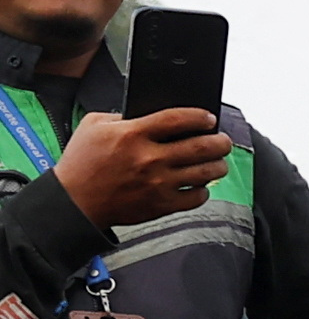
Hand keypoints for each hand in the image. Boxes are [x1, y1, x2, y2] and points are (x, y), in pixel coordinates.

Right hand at [50, 108, 229, 231]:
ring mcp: (158, 183)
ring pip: (206, 173)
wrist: (75, 201)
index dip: (201, 117)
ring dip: (218, 165)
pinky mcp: (161, 205)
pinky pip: (197, 198)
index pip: (178, 119)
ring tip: (217, 162)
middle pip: (202, 147)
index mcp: (132, 135)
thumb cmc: (82, 163)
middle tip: (222, 141)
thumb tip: (148, 113)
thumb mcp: (94, 126)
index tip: (209, 118)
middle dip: (220, 142)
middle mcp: (149, 158)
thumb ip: (122, 116)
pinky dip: (203, 191)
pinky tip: (199, 185)